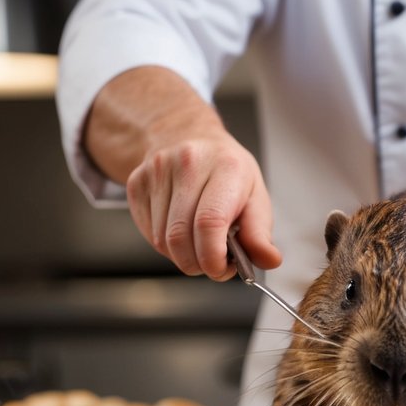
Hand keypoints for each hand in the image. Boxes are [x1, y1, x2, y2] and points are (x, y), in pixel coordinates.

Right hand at [83, 66, 281, 280]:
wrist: (186, 135)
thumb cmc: (226, 170)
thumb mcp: (255, 195)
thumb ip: (260, 233)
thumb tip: (269, 260)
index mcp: (225, 166)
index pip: (209, 222)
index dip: (213, 257)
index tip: (221, 270)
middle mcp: (187, 163)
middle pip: (180, 236)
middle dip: (197, 264)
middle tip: (213, 263)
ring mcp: (156, 171)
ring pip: (161, 240)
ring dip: (182, 256)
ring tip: (200, 243)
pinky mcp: (135, 183)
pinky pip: (148, 233)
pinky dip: (166, 245)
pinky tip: (181, 230)